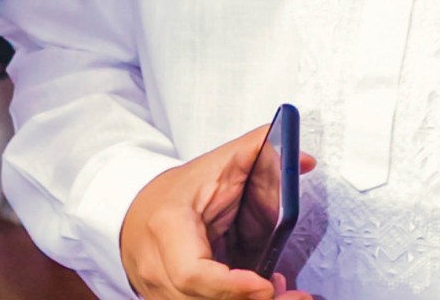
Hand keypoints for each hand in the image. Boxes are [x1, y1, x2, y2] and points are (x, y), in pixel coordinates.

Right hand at [120, 124, 316, 299]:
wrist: (135, 211)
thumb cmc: (176, 192)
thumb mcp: (215, 166)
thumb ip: (257, 154)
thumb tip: (304, 160)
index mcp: (167, 227)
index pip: (192, 272)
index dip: (230, 285)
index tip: (265, 284)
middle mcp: (157, 267)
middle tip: (296, 296)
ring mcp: (160, 292)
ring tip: (283, 292)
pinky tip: (258, 293)